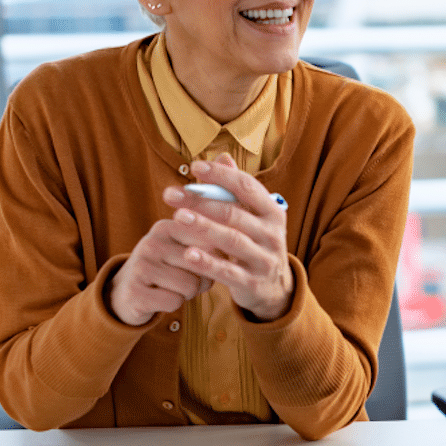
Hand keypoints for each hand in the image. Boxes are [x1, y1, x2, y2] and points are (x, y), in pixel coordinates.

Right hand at [109, 220, 213, 326]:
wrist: (126, 292)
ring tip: (171, 288)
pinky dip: (172, 304)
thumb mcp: (181, 250)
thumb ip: (206, 248)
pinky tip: (159, 298)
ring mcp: (140, 267)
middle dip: (200, 279)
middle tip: (185, 280)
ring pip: (189, 286)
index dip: (212, 260)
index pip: (208, 242)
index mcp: (166, 227)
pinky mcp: (134, 292)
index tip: (200, 263)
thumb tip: (223, 260)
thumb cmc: (165, 270)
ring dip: (186, 294)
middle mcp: (151, 242)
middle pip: (200, 266)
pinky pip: (173, 302)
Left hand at [161, 154, 293, 320]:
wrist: (275, 288)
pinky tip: (187, 253)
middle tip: (171, 194)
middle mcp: (273, 234)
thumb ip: (238, 190)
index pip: (247, 187)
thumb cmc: (257, 244)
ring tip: (177, 217)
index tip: (195, 167)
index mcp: (273, 212)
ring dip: (202, 227)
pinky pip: (227, 271)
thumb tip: (223, 157)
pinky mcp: (252, 283)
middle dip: (200, 201)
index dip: (221, 176)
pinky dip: (207, 262)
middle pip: (234, 213)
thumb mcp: (254, 218)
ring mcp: (264, 259)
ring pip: (231, 240)